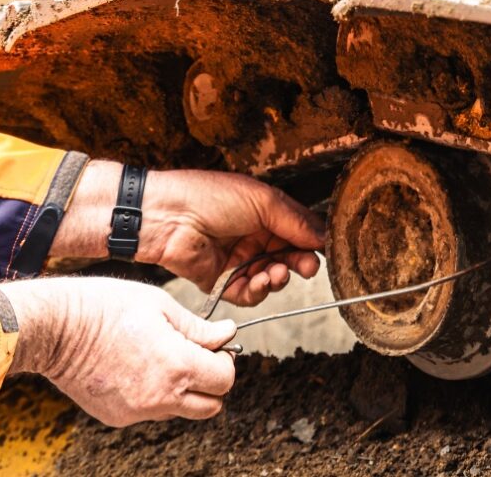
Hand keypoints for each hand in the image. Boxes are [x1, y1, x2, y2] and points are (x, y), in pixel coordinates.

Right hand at [0, 277, 236, 426]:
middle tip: (195, 357)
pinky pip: (149, 412)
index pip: (225, 380)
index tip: (213, 347)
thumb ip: (199, 328)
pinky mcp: (116, 418)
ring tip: (160, 360)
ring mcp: (137, 411)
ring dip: (182, 391)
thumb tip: (227, 333)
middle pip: (210, 406)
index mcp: (177, 366)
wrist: (54, 328)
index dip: (224, 361)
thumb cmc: (105, 308)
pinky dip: (153, 396)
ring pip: (180, 411)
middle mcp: (160, 397)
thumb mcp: (161, 306)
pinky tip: (135, 369)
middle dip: (210, 383)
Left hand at [51, 161, 325, 305]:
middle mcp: (253, 235)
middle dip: (299, 263)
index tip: (320, 251)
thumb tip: (323, 238)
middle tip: (305, 268)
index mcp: (264, 212)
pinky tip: (257, 282)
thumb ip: (296, 221)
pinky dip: (256, 291)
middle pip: (288, 256)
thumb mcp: (262, 201)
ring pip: (271, 277)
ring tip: (275, 274)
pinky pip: (247, 293)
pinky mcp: (221, 280)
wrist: (166, 217)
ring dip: (278, 278)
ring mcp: (237, 258)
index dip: (310, 243)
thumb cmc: (209, 197)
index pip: (297, 231)